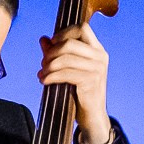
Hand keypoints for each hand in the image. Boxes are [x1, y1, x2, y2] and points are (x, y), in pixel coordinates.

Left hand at [39, 21, 112, 143]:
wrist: (92, 116)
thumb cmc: (79, 91)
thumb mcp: (69, 69)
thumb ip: (57, 53)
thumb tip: (43, 39)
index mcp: (97, 49)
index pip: (82, 28)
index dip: (64, 32)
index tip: (52, 43)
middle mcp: (100, 56)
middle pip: (70, 43)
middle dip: (51, 52)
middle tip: (43, 63)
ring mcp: (97, 69)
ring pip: (65, 58)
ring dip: (49, 66)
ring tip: (42, 73)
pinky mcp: (91, 82)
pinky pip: (66, 73)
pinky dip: (51, 76)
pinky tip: (44, 80)